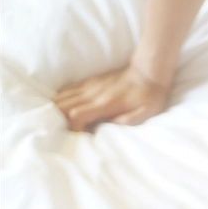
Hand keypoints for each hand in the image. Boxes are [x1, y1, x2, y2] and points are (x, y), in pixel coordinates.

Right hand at [53, 60, 171, 131]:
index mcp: (105, 103)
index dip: (74, 129)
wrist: (148, 71)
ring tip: (63, 122)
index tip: (82, 137)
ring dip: (58, 111)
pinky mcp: (88, 82)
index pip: (77, 115)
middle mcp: (92, 93)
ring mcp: (88, 86)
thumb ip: (129, 121)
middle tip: (67, 131)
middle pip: (62, 106)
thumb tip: (109, 130)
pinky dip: (61, 101)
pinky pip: (66, 90)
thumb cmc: (149, 96)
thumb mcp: (146, 112)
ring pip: (60, 97)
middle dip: (60, 121)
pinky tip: (65, 110)